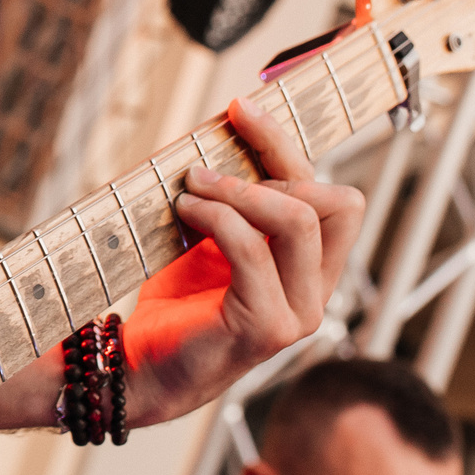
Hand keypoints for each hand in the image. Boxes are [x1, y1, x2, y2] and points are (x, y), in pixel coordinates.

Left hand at [121, 99, 362, 426]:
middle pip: (336, 202)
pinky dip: (217, 217)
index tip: (241, 108)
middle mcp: (317, 291)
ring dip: (240, 190)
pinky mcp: (266, 326)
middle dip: (276, 162)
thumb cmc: (174, 302)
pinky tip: (186, 209)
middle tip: (213, 158)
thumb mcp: (209, 237)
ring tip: (192, 185)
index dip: (290, 146)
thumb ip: (230, 198)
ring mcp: (298, 313)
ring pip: (299, 221)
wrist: (139, 366)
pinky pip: (253, 249)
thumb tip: (220, 129)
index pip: (334, 196)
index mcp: (312, 268)